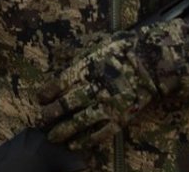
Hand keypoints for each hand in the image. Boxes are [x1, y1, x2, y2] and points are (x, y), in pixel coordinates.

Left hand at [38, 30, 159, 149]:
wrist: (149, 61)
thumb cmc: (120, 49)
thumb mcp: (95, 43)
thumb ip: (75, 50)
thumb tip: (56, 52)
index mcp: (85, 68)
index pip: (58, 84)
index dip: (46, 93)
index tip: (39, 99)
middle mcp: (93, 87)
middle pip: (65, 105)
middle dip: (50, 114)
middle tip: (42, 119)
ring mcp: (106, 104)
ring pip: (79, 122)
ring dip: (63, 131)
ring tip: (52, 137)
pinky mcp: (119, 117)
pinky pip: (99, 133)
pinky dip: (85, 140)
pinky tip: (75, 144)